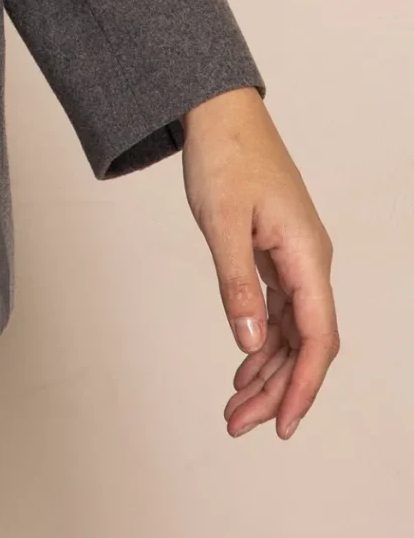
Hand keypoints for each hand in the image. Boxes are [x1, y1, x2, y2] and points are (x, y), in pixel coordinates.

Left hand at [182, 87, 337, 439]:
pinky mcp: (275, 253)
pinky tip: (243, 368)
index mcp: (307, 256)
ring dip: (266, 372)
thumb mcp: (222, 221)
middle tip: (238, 425)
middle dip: (277, 390)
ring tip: (234, 409)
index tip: (281, 425)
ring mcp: (294, 259)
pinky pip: (277, 312)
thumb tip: (252, 344)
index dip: (303, 387)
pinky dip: (261, 343)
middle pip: (305, 344)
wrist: (219, 111)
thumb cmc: (224, 156)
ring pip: (290, 333)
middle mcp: (309, 263)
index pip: (318, 338)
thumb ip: (236, 284)